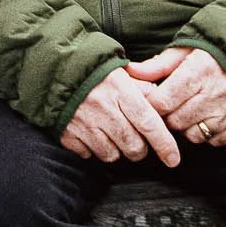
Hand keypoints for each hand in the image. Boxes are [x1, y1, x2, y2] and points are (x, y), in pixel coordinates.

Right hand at [60, 69, 180, 166]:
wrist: (52, 67)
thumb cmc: (91, 69)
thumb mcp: (120, 71)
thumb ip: (142, 87)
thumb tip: (160, 101)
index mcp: (119, 89)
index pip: (149, 123)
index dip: (165, 145)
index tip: (173, 159)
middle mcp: (103, 108)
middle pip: (133, 146)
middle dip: (139, 148)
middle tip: (135, 138)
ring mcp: (83, 123)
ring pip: (112, 155)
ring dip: (116, 150)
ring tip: (111, 134)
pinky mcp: (67, 134)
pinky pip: (88, 155)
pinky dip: (93, 150)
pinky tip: (92, 134)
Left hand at [127, 47, 225, 148]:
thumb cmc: (212, 54)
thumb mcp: (184, 51)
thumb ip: (157, 65)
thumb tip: (130, 70)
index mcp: (198, 71)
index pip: (163, 101)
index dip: (151, 104)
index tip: (148, 100)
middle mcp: (214, 94)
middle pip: (175, 120)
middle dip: (166, 116)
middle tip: (166, 106)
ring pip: (192, 135)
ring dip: (184, 127)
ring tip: (185, 111)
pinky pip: (212, 141)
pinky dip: (204, 134)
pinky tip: (202, 119)